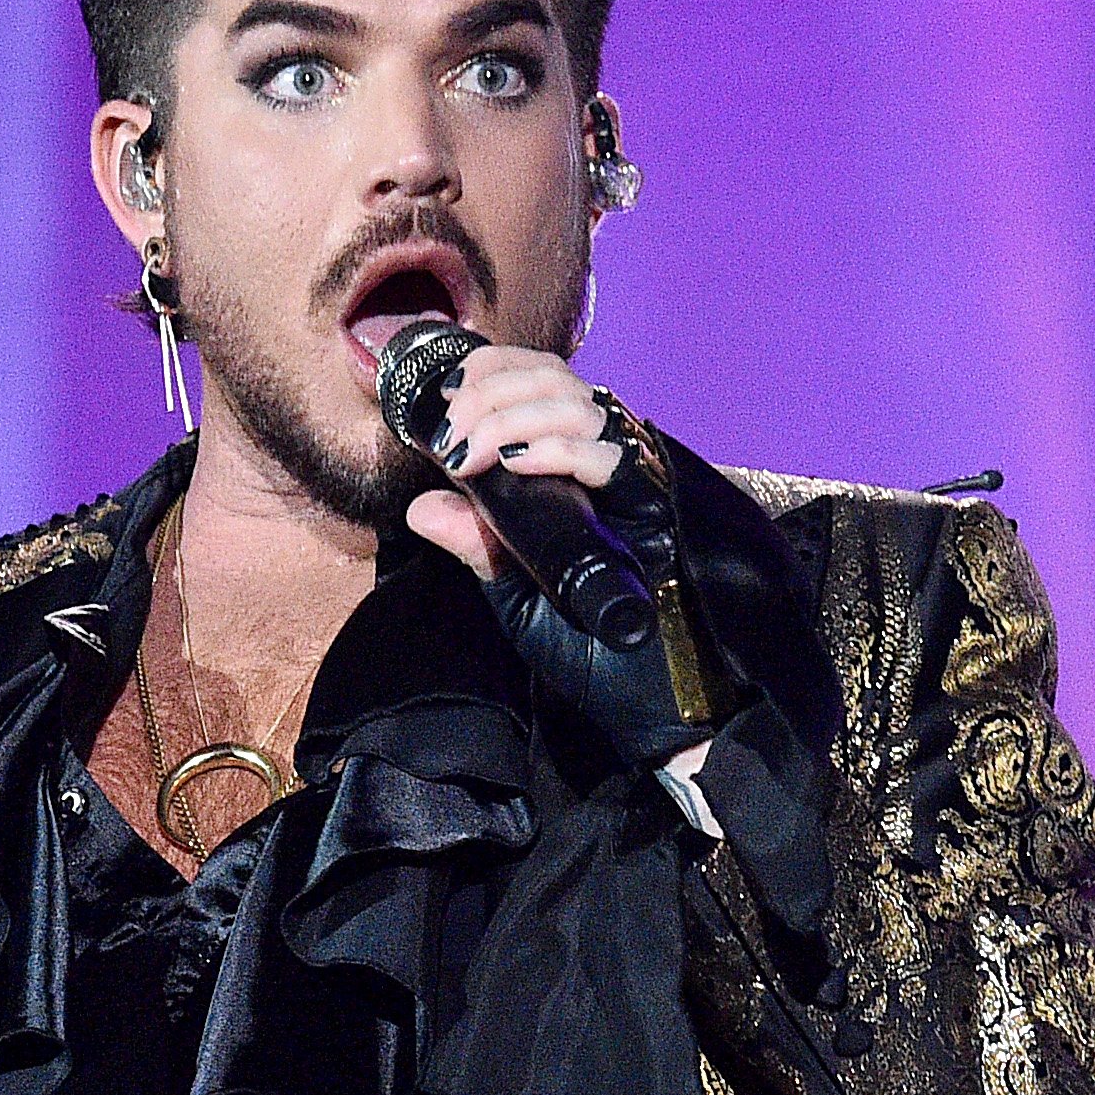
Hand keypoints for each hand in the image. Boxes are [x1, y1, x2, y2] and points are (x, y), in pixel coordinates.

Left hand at [402, 347, 710, 773]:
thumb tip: (424, 505)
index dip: (494, 375)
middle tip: (451, 432)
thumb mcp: (524, 604)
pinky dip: (554, 447)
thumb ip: (482, 551)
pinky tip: (511, 461)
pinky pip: (608, 454)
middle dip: (492, 391)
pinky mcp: (661, 506)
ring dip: (512, 413)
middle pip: (558, 382)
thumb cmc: (607, 663)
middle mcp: (616, 469)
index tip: (444, 406)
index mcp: (583, 479)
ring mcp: (641, 483)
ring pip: (580, 404)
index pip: (545, 389)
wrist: (670, 718)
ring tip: (470, 449)